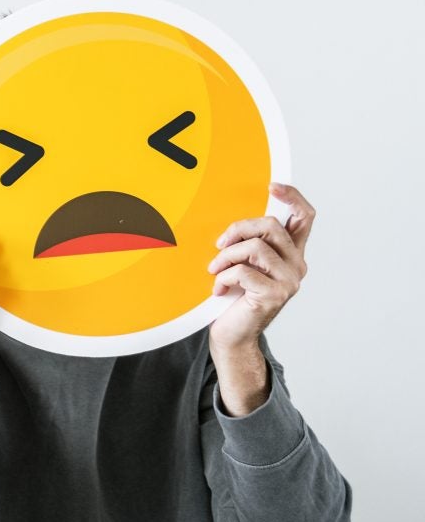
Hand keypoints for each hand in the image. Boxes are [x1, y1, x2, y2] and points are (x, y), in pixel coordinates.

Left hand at [208, 183, 313, 354]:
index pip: (305, 216)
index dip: (292, 197)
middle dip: (239, 229)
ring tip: (215, 271)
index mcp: (292, 253)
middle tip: (220, 245)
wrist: (232, 335)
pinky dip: (223, 277)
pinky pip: (243, 271)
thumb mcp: (244, 263)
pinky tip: (218, 289)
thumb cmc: (235, 297)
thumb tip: (235, 223)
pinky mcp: (274, 295)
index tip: (272, 185)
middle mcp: (297, 265)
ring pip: (255, 247)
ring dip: (226, 256)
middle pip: (271, 225)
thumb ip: (249, 243)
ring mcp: (289, 281)